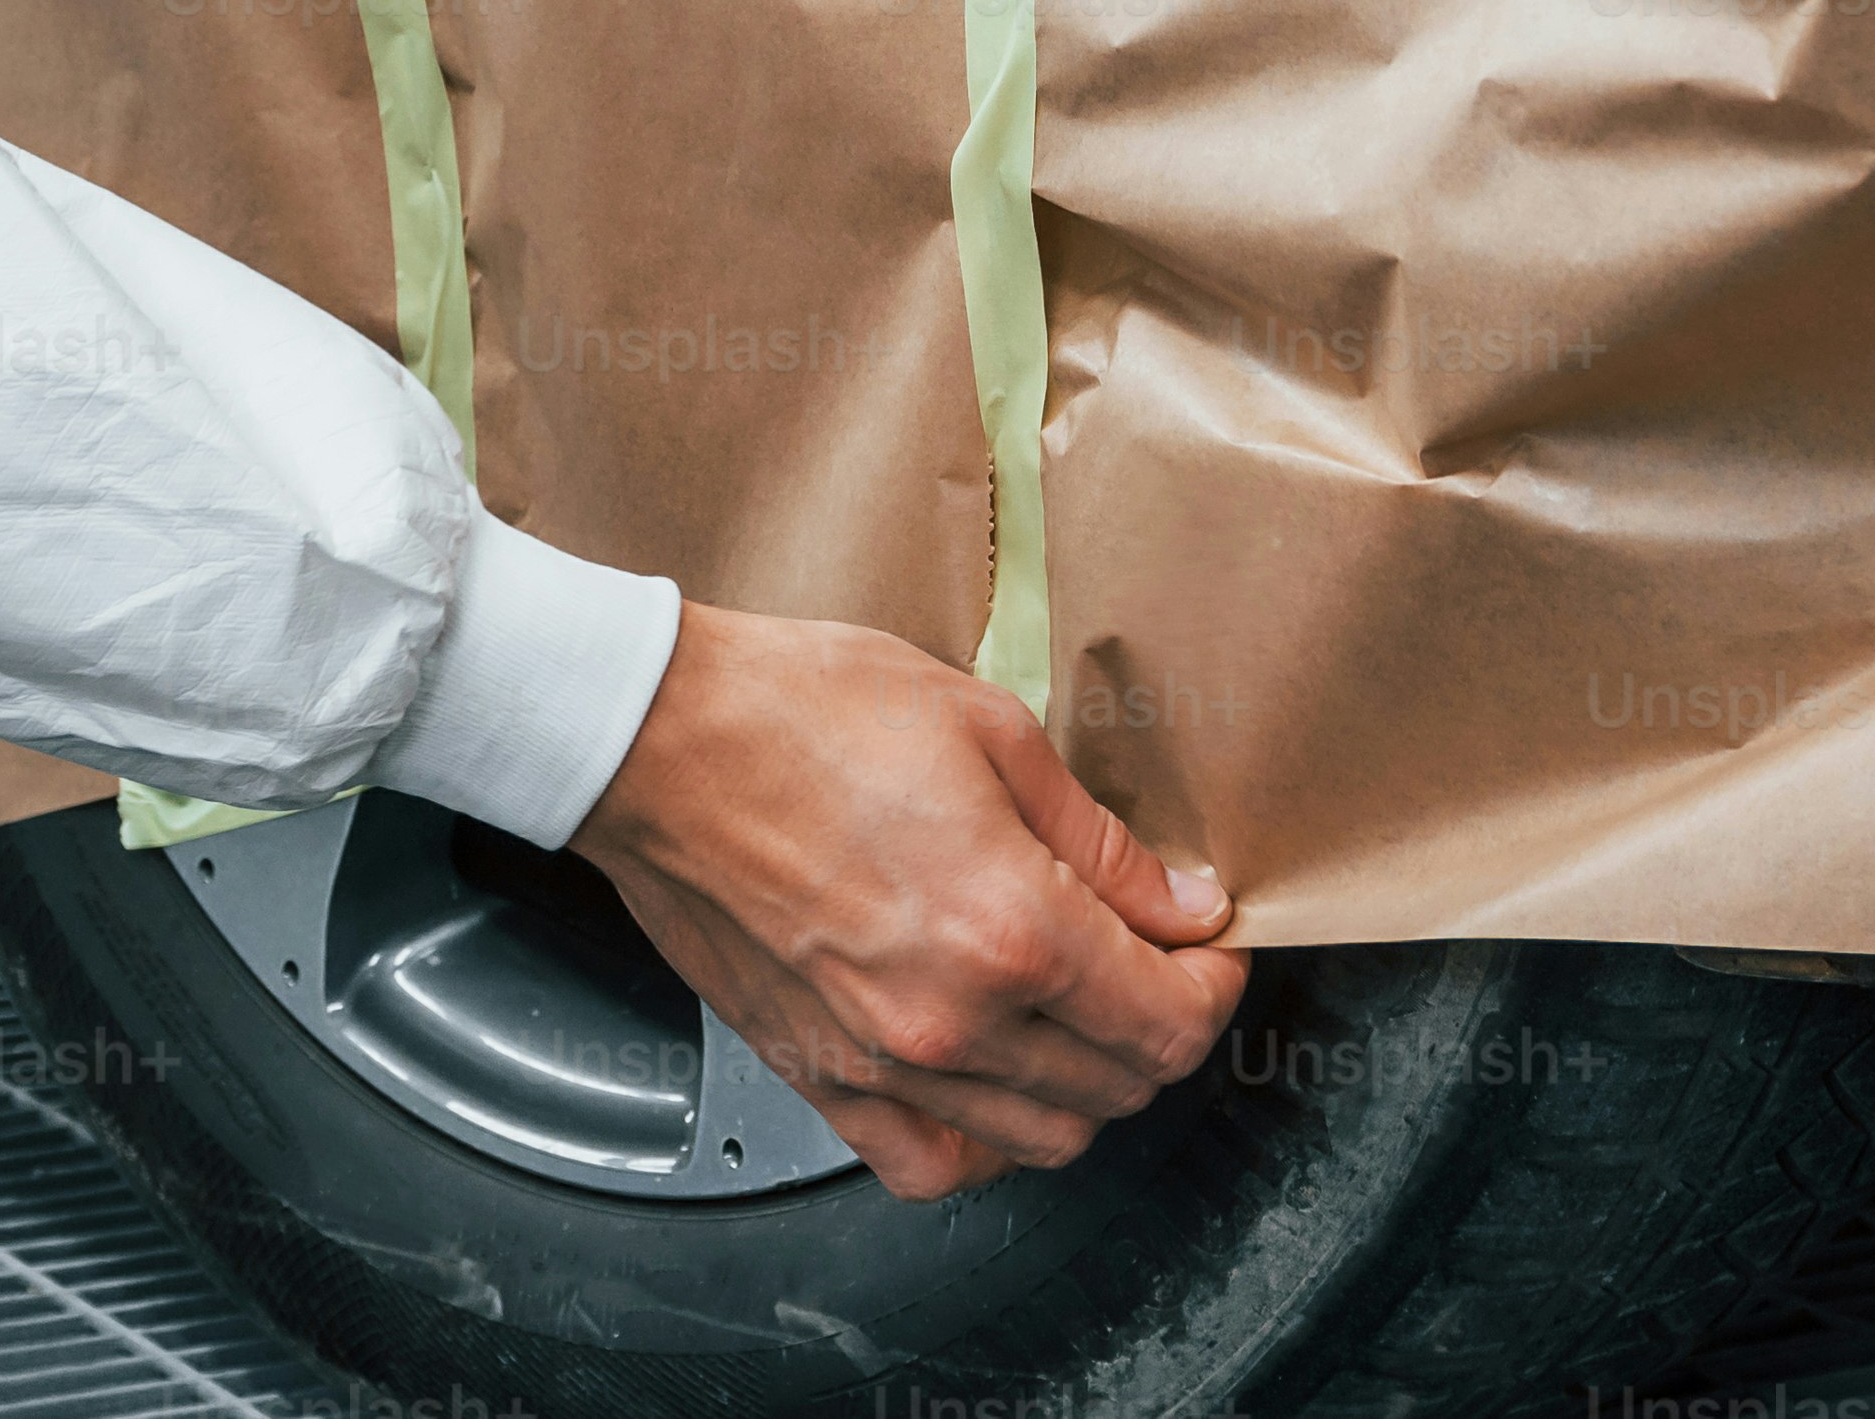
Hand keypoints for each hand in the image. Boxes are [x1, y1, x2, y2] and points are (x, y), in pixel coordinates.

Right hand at [564, 601, 1245, 1197]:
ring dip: (1086, 1082)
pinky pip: (932, 1163)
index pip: (1172, 1021)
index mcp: (1015, 928)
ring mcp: (885, 1062)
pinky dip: (982, 1140)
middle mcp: (957, 1018)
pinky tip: (988, 1077)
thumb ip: (1099, 840)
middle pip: (1123, 1085)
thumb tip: (1180, 903)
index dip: (1215, 985)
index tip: (1207, 944)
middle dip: (1160, 1022)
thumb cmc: (804, 711)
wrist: (659, 740)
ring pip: (1045, 1139)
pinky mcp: (821, 1078)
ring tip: (1073, 1008)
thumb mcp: (990, 730)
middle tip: (1147, 956)